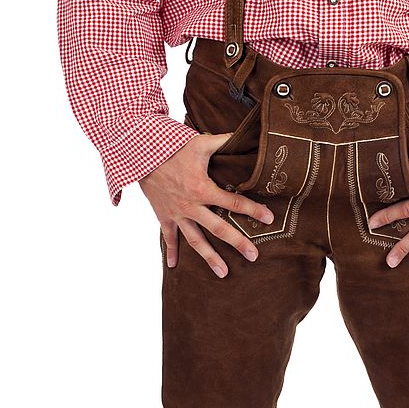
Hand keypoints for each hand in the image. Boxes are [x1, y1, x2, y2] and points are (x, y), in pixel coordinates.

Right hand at [139, 133, 274, 276]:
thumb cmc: (171, 146)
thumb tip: (245, 134)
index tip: (269, 218)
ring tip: (223, 273)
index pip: (234, 202)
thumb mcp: (200, 142)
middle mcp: (191, 206)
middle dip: (238, 243)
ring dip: (210, 258)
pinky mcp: (164, 216)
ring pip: (196, 241)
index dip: (253, 210)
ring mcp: (177, 214)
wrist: (139, 154)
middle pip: (219, 229)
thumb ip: (223, 141)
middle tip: (254, 256)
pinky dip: (171, 252)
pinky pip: (168, 238)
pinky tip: (174, 267)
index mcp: (203, 189)